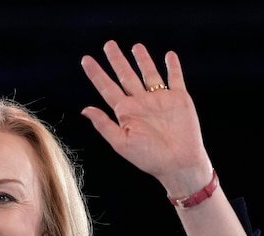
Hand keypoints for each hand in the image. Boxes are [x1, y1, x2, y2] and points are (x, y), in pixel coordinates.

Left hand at [80, 40, 212, 194]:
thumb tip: (84, 109)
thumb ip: (104, 124)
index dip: (96, 74)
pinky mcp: (179, 99)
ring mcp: (160, 99)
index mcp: (126, 113)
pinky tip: (169, 55)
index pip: (107, 88)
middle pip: (126, 76)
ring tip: (136, 46)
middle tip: (109, 44)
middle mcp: (141, 103)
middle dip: (117, 60)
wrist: (179, 163)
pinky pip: (175, 78)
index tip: (86, 60)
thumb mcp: (121, 142)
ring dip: (143, 60)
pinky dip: (173, 66)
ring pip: (149, 74)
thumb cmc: (149, 157)